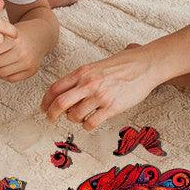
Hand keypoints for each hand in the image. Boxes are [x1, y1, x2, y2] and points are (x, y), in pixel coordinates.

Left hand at [0, 28, 41, 82]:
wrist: (41, 35)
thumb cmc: (20, 32)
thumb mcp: (7, 30)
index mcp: (15, 40)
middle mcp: (23, 52)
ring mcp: (28, 63)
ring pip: (3, 73)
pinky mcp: (32, 71)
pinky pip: (12, 79)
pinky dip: (5, 75)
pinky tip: (4, 68)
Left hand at [41, 46, 158, 128]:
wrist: (145, 65)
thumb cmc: (123, 64)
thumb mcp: (96, 65)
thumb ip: (81, 77)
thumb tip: (66, 92)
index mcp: (82, 72)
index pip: (55, 88)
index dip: (46, 100)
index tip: (43, 107)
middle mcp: (88, 84)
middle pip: (60, 103)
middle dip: (51, 114)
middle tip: (51, 119)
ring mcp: (100, 96)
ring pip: (75, 116)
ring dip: (74, 120)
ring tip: (80, 117)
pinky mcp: (112, 107)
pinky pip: (91, 123)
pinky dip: (87, 125)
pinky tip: (91, 121)